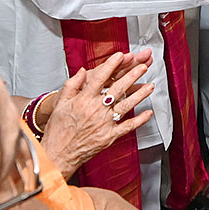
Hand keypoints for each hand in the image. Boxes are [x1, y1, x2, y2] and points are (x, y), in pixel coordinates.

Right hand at [41, 51, 155, 178]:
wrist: (58, 153)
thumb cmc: (58, 129)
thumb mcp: (60, 103)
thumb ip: (72, 85)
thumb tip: (82, 71)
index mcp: (83, 99)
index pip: (100, 77)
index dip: (111, 65)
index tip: (120, 55)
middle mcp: (95, 109)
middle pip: (117, 89)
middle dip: (131, 76)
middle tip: (142, 66)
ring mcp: (104, 123)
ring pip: (126, 105)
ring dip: (140, 95)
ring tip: (150, 86)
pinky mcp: (109, 136)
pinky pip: (127, 126)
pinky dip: (139, 120)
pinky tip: (148, 113)